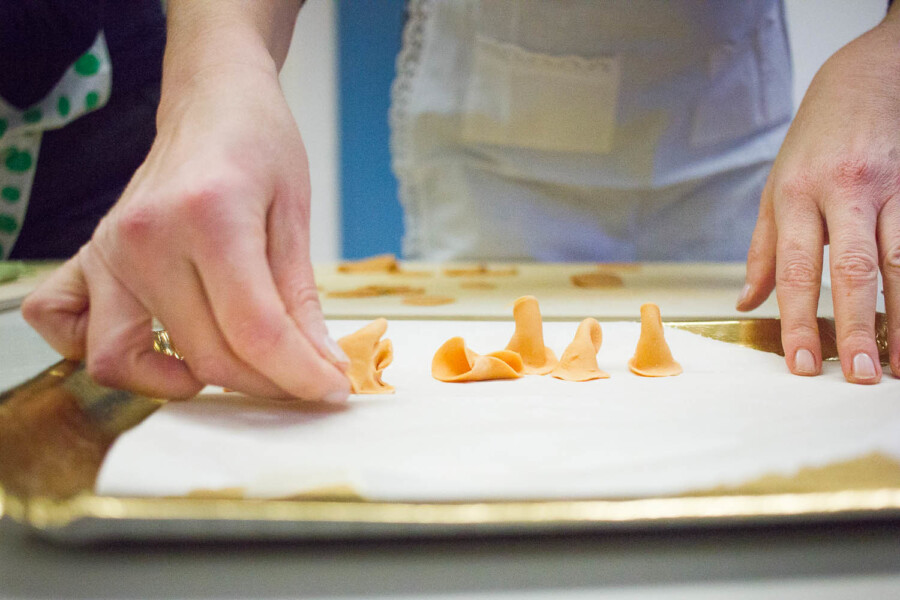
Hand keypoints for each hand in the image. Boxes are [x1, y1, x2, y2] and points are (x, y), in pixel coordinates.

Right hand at [23, 63, 349, 400]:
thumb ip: (301, 299)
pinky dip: (104, 353)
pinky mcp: (89, 256)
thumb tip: (321, 367)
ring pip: (129, 361)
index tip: (333, 391)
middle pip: (205, 354)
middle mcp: (146, 238)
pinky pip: (63, 326)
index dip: (300, 374)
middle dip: (268, 383)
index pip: (255, 331)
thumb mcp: (296, 214)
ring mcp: (108, 251)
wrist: (211, 100)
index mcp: (210, 217)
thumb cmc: (259, 144)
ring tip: (238, 363)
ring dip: (191, 383)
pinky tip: (158, 347)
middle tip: (304, 376)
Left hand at [738, 17, 899, 383]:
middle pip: (852, 270)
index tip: (803, 364)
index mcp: (795, 195)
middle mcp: (842, 192)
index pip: (793, 269)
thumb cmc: (816, 139)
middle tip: (862, 375)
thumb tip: (747, 301)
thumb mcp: (776, 187)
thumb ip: (763, 249)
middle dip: (856, 326)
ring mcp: (888, 187)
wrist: (870, 74)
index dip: (796, 320)